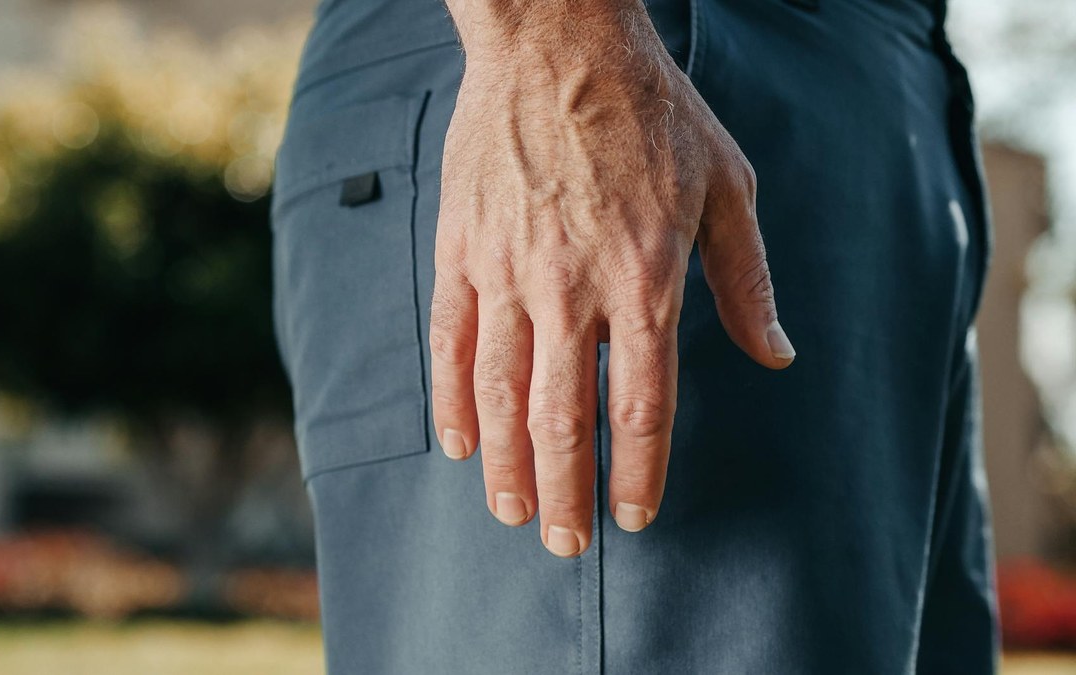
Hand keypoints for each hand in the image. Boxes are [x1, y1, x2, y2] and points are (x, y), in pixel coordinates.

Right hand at [429, 0, 795, 556]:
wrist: (558, 42)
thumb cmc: (650, 110)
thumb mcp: (727, 185)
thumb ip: (746, 281)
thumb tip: (776, 354)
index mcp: (643, 278)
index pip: (640, 405)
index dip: (638, 472)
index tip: (635, 514)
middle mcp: (571, 287)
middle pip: (563, 417)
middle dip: (568, 491)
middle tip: (566, 543)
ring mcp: (506, 271)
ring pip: (500, 392)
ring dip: (507, 463)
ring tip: (512, 511)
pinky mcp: (461, 249)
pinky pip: (449, 340)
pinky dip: (451, 400)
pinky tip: (458, 444)